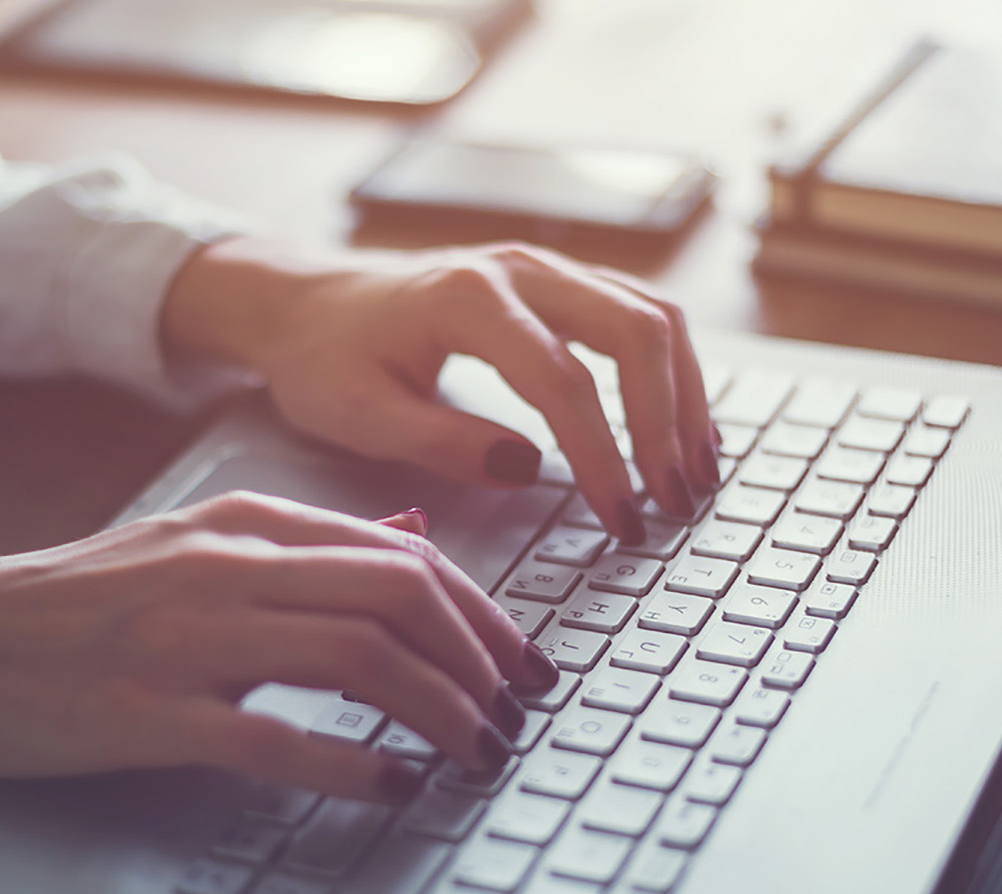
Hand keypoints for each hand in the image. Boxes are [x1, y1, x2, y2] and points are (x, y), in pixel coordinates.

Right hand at [0, 493, 562, 800]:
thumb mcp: (190, 545)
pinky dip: (352, 763)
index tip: (520, 666)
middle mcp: (228, 568)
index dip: (482, 616)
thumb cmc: (71, 601)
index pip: (405, 556)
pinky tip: (393, 785)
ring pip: (358, 657)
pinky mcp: (146, 712)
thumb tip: (407, 545)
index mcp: (245, 525)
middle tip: (516, 716)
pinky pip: (275, 736)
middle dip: (481, 660)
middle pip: (400, 598)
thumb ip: (300, 546)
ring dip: (440, 711)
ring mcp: (187, 639)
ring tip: (476, 754)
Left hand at [161, 238, 721, 544]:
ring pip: (652, 316)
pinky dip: (673, 372)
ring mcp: (546, 268)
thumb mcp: (358, 414)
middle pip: (634, 331)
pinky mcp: (559, 284)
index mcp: (466, 299)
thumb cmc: (326, 358)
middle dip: (666, 422)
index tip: (621, 517)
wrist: (306, 301)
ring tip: (696, 473)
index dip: (602, 455)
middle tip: (674, 500)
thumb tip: (527, 468)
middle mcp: (519, 268)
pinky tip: (682, 429)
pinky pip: (640, 315)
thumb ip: (440, 442)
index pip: (563, 380)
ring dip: (685, 394)